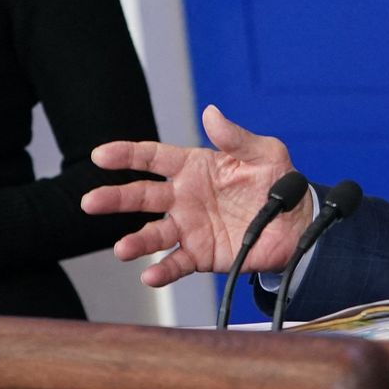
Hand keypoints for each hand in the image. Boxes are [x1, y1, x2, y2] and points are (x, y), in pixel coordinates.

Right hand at [83, 105, 302, 287]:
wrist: (297, 222)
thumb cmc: (278, 181)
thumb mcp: (264, 153)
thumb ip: (236, 137)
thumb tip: (211, 113)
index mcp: (194, 167)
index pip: (153, 158)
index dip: (126, 154)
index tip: (100, 155)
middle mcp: (184, 197)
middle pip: (142, 196)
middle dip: (115, 198)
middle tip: (90, 202)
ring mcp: (189, 227)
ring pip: (154, 233)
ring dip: (136, 241)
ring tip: (122, 249)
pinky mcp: (200, 254)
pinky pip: (176, 263)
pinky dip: (162, 270)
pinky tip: (149, 275)